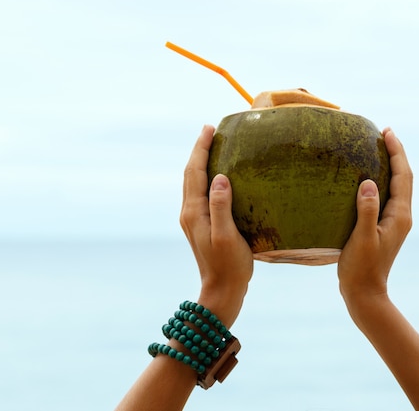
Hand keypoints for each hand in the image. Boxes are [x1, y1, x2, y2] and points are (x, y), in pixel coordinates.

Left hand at [180, 125, 253, 325]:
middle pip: (190, 174)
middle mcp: (189, 213)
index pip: (195, 172)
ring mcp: (193, 220)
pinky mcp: (201, 225)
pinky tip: (218, 177)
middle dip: (199, 150)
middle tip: (211, 130)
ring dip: (201, 163)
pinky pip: (200, 193)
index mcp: (194, 212)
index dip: (201, 148)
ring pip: (193, 183)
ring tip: (213, 147)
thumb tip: (218, 177)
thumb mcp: (227, 236)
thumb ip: (221, 206)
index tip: (209, 128)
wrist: (221, 291)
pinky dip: (205, 177)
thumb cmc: (229, 266)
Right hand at [338, 128, 412, 301]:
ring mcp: (394, 223)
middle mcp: (401, 217)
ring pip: (397, 187)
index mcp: (399, 216)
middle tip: (384, 133)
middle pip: (404, 178)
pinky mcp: (385, 228)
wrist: (365, 294)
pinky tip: (368, 179)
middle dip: (396, 154)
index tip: (387, 132)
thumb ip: (366, 211)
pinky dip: (383, 181)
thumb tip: (369, 182)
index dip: (397, 152)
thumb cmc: (361, 268)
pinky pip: (388, 196)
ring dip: (391, 166)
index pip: (402, 176)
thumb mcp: (361, 239)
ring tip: (379, 149)